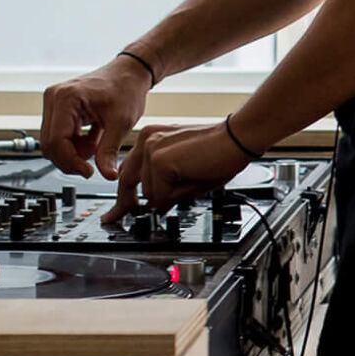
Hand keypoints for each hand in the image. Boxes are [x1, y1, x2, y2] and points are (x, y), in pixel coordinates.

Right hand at [41, 55, 153, 178]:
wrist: (129, 73)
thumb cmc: (126, 88)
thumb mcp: (121, 122)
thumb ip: (110, 150)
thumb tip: (107, 175)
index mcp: (66, 98)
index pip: (56, 141)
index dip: (70, 161)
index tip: (89, 171)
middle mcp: (54, 97)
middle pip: (50, 144)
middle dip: (70, 159)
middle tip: (93, 165)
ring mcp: (53, 102)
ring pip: (52, 142)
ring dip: (73, 152)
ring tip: (97, 145)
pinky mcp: (57, 108)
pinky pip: (57, 136)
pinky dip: (73, 145)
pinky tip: (92, 139)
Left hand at [107, 121, 251, 220]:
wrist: (238, 138)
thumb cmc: (221, 151)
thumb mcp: (185, 169)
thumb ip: (164, 182)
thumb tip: (155, 205)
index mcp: (152, 138)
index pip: (128, 170)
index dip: (123, 195)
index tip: (115, 211)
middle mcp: (147, 140)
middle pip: (128, 183)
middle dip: (129, 204)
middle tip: (118, 217)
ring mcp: (151, 149)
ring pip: (150, 194)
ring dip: (171, 197)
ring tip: (193, 182)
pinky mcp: (160, 161)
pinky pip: (162, 195)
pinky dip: (179, 196)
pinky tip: (193, 181)